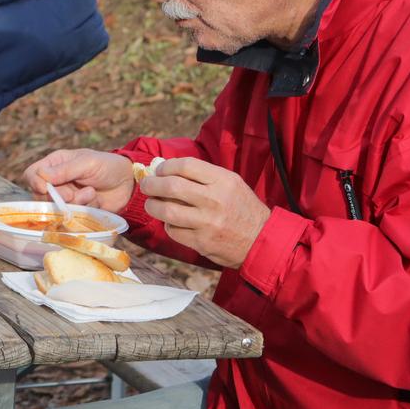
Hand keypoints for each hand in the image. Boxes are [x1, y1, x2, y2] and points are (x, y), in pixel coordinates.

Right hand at [22, 149, 133, 213]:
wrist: (129, 183)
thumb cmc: (108, 166)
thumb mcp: (87, 163)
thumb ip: (65, 170)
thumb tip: (42, 176)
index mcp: (55, 164)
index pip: (32, 174)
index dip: (35, 182)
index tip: (44, 188)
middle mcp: (57, 182)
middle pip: (40, 195)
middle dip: (57, 197)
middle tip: (72, 194)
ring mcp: (67, 197)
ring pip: (56, 208)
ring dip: (74, 203)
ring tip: (91, 193)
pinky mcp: (77, 211)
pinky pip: (72, 216)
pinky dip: (84, 209)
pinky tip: (95, 200)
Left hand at [138, 158, 270, 268]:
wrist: (262, 241)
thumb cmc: (242, 209)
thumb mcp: (231, 184)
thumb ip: (202, 176)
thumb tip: (166, 169)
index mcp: (224, 181)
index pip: (186, 165)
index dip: (166, 166)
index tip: (159, 170)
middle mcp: (215, 200)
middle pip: (171, 186)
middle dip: (152, 184)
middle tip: (146, 185)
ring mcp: (207, 223)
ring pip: (166, 210)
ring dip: (152, 206)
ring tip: (151, 203)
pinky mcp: (202, 242)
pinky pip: (173, 231)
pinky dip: (167, 225)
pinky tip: (171, 222)